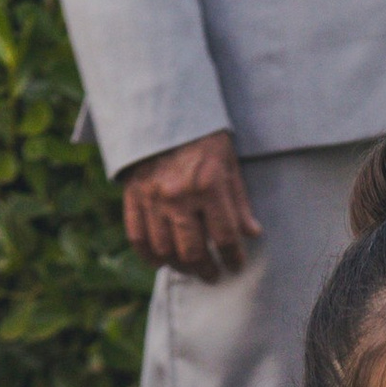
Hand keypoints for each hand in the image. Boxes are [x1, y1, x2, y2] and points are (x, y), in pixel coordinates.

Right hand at [120, 129, 260, 280]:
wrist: (161, 111)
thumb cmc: (202, 137)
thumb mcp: (229, 163)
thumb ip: (239, 202)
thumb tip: (252, 233)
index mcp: (208, 186)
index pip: (224, 237)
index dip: (233, 257)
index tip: (235, 265)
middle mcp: (178, 196)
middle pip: (193, 251)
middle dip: (207, 269)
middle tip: (213, 275)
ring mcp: (152, 198)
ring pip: (165, 249)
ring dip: (180, 266)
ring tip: (191, 268)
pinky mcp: (133, 195)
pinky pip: (137, 237)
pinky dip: (149, 255)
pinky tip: (161, 262)